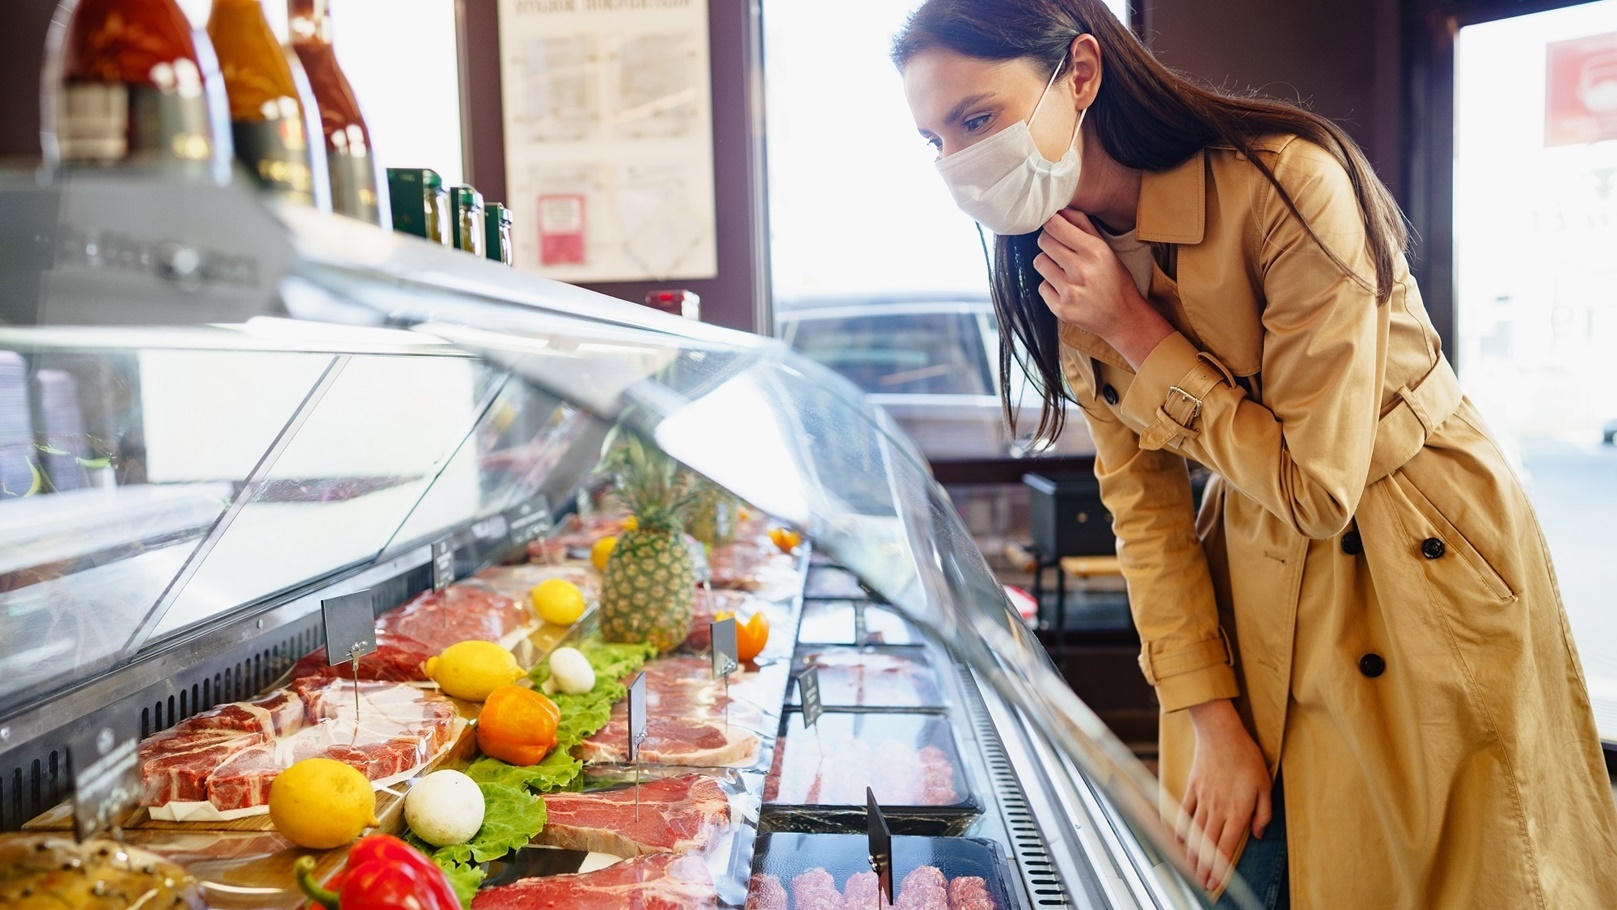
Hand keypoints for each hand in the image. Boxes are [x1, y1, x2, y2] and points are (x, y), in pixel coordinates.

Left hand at [1032, 210, 1172, 369]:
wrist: (1123, 317)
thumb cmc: (1114, 279)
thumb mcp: (1106, 248)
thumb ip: (1083, 226)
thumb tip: (1061, 209)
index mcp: (1094, 251)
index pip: (1055, 226)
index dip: (1050, 223)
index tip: (1052, 226)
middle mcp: (1081, 270)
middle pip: (1043, 242)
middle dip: (1049, 243)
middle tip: (1061, 251)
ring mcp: (1070, 291)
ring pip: (1039, 263)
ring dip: (1048, 265)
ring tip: (1065, 272)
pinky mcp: (1061, 309)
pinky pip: (1042, 287)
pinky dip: (1051, 288)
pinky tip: (1067, 291)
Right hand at [1176, 698, 1271, 892]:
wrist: (1221, 733)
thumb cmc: (1246, 757)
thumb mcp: (1265, 785)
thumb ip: (1263, 813)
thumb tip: (1257, 834)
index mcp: (1237, 811)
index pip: (1227, 846)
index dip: (1220, 867)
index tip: (1215, 881)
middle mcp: (1217, 809)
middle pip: (1208, 844)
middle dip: (1204, 866)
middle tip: (1200, 882)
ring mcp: (1202, 799)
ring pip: (1195, 832)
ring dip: (1192, 853)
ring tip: (1190, 868)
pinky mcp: (1192, 787)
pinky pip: (1184, 811)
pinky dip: (1180, 827)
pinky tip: (1178, 839)